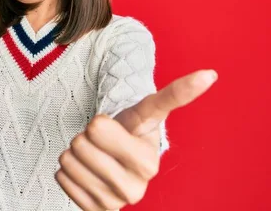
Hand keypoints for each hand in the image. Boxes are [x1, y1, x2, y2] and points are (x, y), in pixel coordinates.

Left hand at [55, 69, 217, 209]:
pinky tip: (86, 170)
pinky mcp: (92, 210)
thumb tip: (209, 74)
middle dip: (86, 136)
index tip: (116, 129)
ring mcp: (111, 203)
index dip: (100, 122)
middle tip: (102, 143)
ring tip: (95, 154)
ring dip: (75, 153)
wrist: (121, 159)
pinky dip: (68, 170)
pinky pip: (61, 178)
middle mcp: (132, 190)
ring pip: (67, 162)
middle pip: (79, 145)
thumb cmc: (133, 131)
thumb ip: (177, 94)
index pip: (96, 128)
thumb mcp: (150, 110)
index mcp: (147, 163)